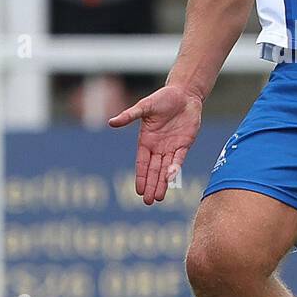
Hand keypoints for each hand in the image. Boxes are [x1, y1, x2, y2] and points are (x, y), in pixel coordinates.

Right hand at [108, 84, 202, 204]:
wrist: (184, 94)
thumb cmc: (163, 98)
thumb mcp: (144, 106)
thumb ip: (129, 115)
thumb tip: (111, 122)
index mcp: (146, 140)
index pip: (142, 163)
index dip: (141, 177)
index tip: (138, 191)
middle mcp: (158, 147)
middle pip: (154, 170)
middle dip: (151, 185)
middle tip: (148, 202)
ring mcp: (172, 147)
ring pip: (166, 169)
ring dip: (162, 183)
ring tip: (159, 198)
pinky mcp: (185, 144)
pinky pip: (179, 159)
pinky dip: (175, 169)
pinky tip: (171, 180)